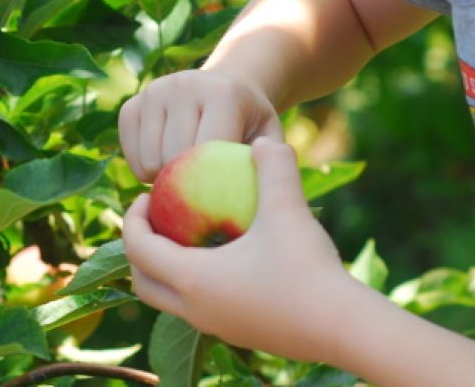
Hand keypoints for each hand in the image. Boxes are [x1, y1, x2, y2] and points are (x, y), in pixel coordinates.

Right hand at [118, 69, 282, 182]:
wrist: (227, 85)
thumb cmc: (250, 122)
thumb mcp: (270, 136)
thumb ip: (270, 161)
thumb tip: (263, 187)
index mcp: (222, 92)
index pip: (207, 152)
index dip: (210, 185)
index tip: (220, 201)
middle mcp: (183, 85)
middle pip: (173, 158)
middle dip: (185, 186)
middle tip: (200, 193)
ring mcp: (153, 92)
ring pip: (148, 161)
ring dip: (163, 180)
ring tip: (185, 178)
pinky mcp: (131, 104)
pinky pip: (129, 155)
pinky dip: (144, 171)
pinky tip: (165, 167)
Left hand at [122, 138, 358, 362]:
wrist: (343, 328)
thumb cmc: (307, 269)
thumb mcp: (287, 208)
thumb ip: (274, 167)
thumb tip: (264, 140)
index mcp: (192, 280)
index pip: (137, 249)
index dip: (131, 219)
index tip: (146, 195)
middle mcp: (195, 310)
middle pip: (143, 282)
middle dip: (139, 248)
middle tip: (157, 217)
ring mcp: (217, 326)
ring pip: (170, 300)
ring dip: (166, 268)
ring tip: (190, 235)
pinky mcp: (238, 333)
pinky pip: (198, 308)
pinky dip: (194, 283)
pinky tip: (227, 258)